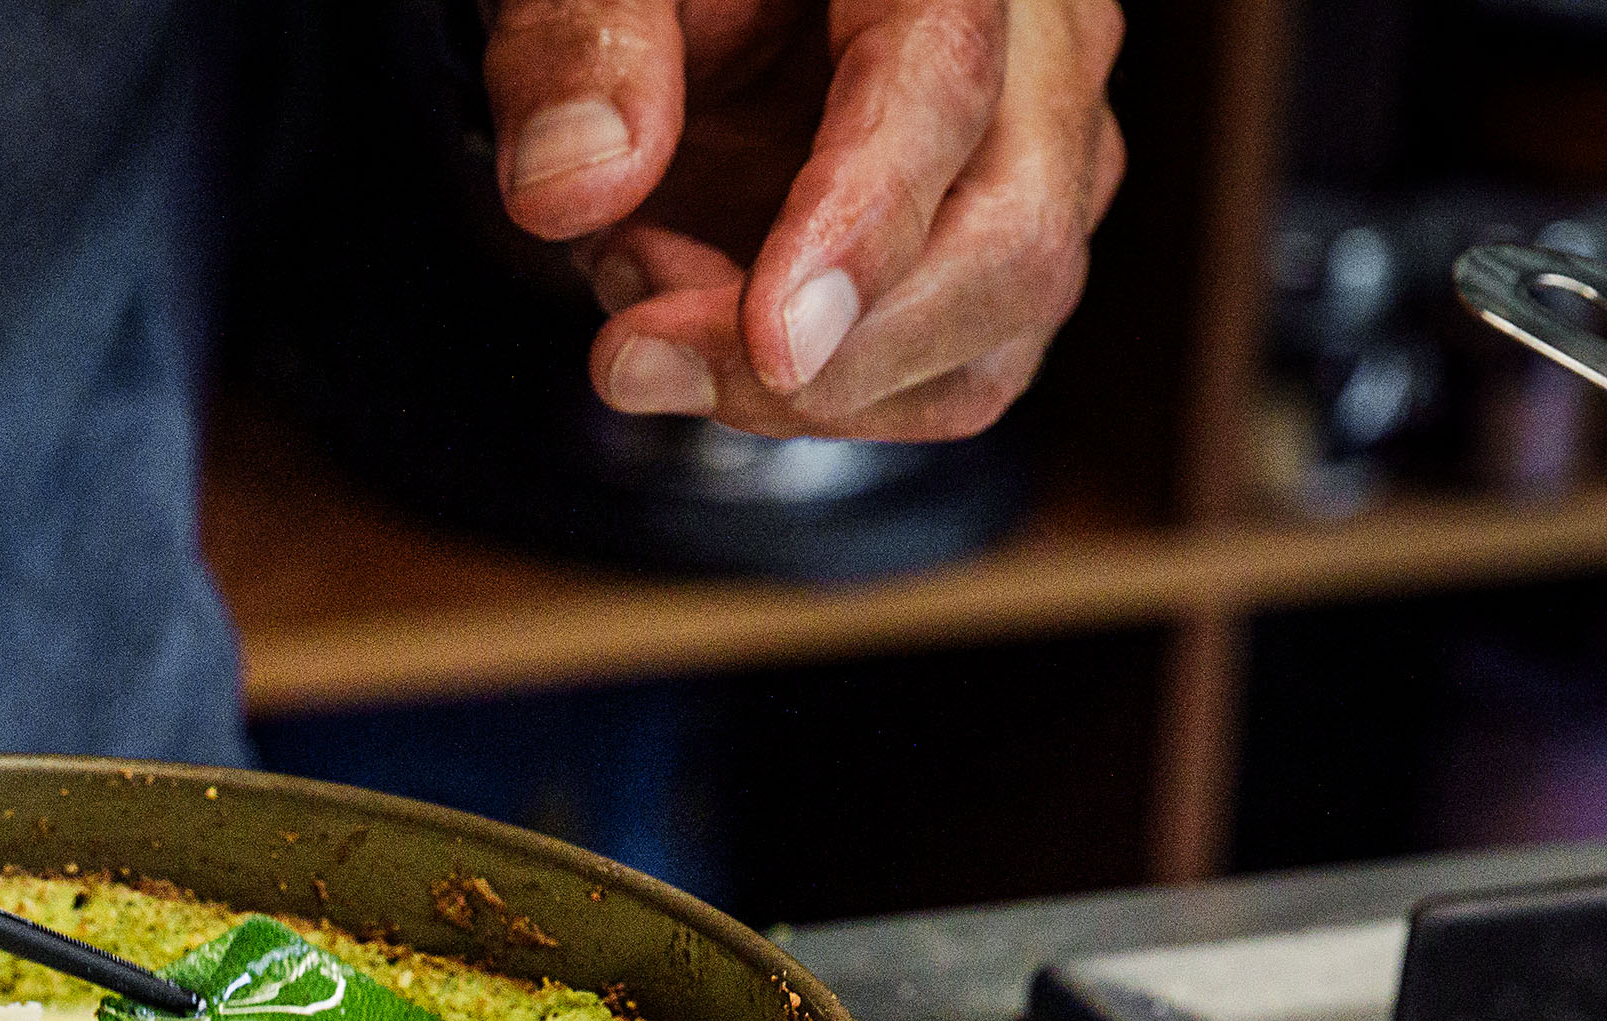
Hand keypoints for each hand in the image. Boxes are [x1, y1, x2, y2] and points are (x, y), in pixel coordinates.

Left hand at [485, 0, 1123, 441]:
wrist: (708, 3)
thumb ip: (576, 46)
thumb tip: (571, 185)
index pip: (945, 88)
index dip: (860, 229)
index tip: (772, 349)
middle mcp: (1034, 53)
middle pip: (1011, 249)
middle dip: (820, 363)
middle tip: (633, 353)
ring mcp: (1035, 165)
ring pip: (980, 354)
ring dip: (791, 391)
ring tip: (642, 279)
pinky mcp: (989, 257)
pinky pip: (933, 384)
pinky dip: (800, 396)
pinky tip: (692, 310)